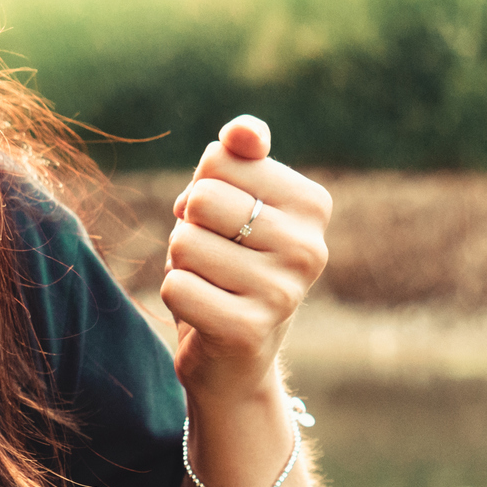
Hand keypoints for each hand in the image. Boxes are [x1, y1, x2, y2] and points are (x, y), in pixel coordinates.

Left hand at [161, 115, 331, 404]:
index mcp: (312, 204)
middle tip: (213, 257)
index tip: (225, 222)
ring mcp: (283, 292)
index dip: (202, 188)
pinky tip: (203, 312)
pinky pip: (175, 287)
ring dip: (180, 263)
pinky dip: (175, 296)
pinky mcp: (248, 330)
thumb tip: (243, 131)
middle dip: (189, 226)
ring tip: (210, 284)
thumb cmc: (230, 262)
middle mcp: (309, 247)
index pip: (220, 159)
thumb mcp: (236, 200)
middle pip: (201, 199)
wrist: (235, 355)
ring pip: (184, 244)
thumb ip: (238, 156)